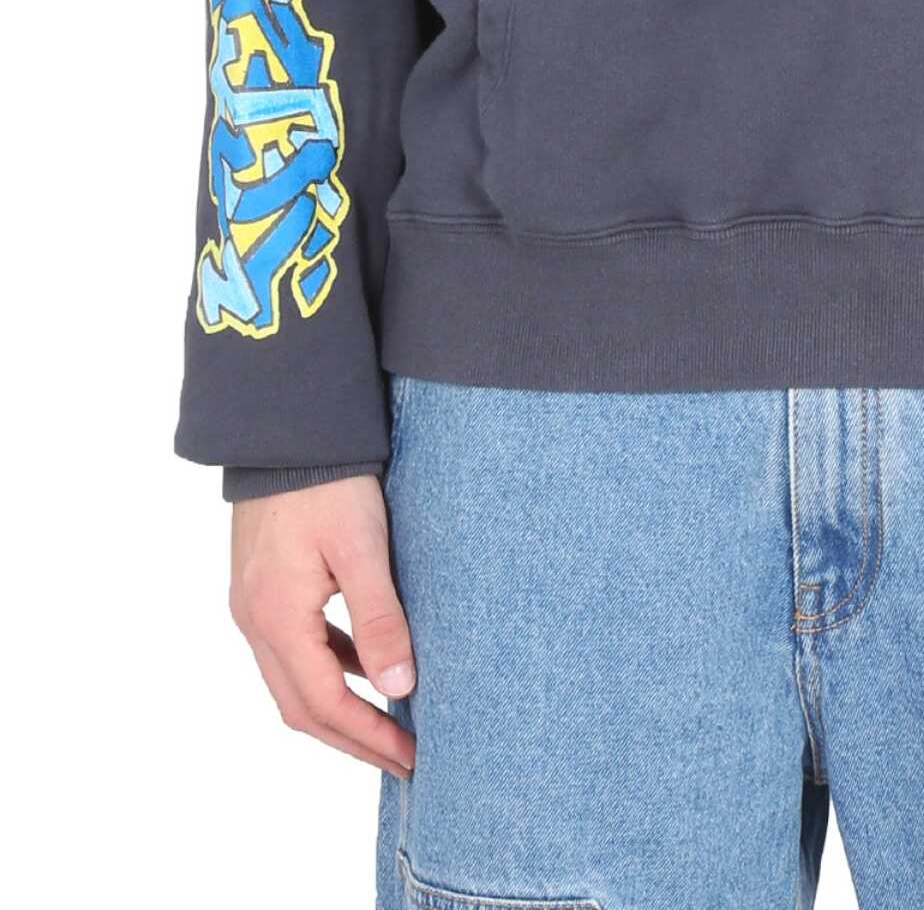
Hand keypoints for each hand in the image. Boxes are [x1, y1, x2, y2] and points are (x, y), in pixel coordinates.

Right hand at [230, 475, 415, 776]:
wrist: (286, 426)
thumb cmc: (329, 481)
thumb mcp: (362, 546)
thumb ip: (379, 618)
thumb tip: (399, 687)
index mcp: (277, 617)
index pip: (323, 704)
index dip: (367, 737)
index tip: (410, 757)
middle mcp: (254, 619)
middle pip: (301, 706)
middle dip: (352, 739)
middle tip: (403, 759)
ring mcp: (253, 603)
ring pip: (293, 681)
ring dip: (339, 709)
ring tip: (389, 723)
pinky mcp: (262, 586)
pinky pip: (294, 648)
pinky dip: (329, 669)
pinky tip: (364, 664)